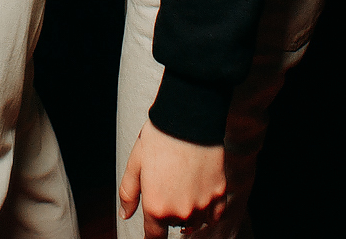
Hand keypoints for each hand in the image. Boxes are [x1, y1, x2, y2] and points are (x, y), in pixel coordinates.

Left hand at [119, 119, 226, 237]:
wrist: (188, 119)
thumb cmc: (158, 139)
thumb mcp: (134, 165)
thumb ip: (128, 194)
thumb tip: (125, 214)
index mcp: (156, 207)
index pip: (154, 236)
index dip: (151, 235)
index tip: (152, 231)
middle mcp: (181, 212)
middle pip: (174, 226)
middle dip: (168, 213)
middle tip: (166, 185)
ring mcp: (203, 204)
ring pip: (195, 222)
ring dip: (188, 213)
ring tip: (183, 189)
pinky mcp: (219, 194)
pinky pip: (214, 215)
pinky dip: (207, 211)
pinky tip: (200, 196)